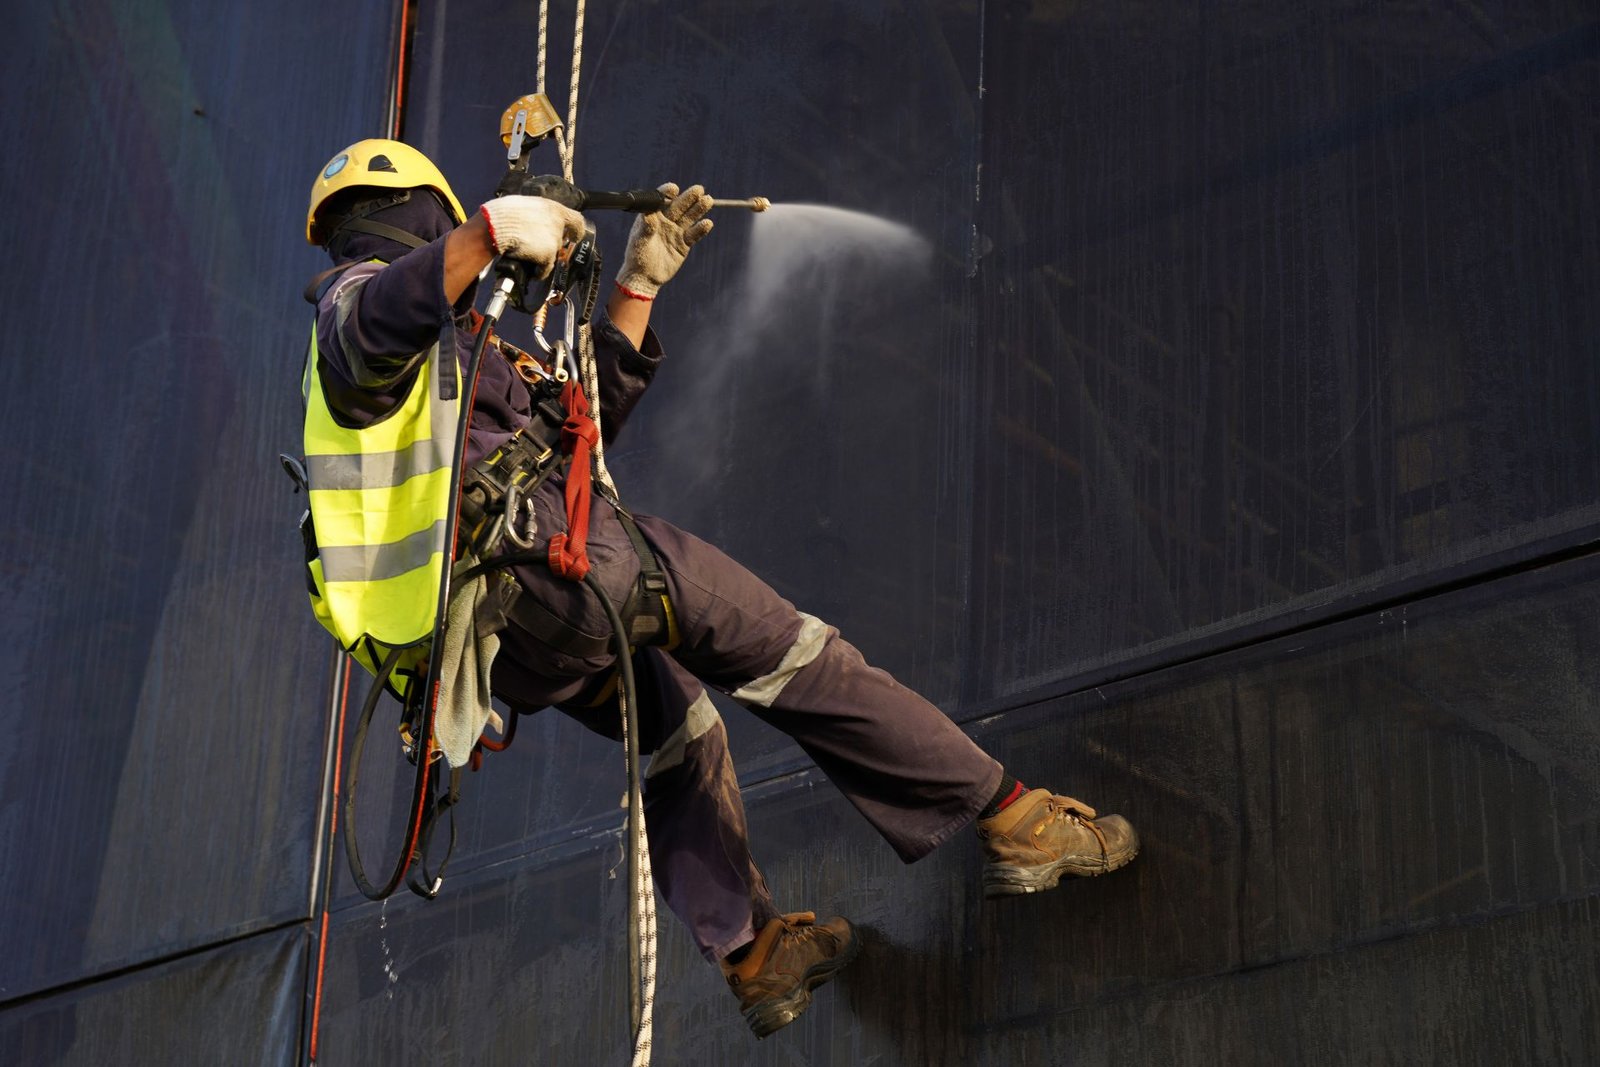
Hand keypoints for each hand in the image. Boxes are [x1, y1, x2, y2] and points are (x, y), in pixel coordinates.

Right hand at [479, 195, 586, 276]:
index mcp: (554, 208)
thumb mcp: (526, 206)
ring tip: (528, 255)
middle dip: (552, 245)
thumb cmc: (504, 215)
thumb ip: (538, 214)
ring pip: (552, 254)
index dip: (576, 230)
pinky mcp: (547, 255)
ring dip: (542, 256)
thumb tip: (537, 222)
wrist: (495, 226)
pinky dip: (540, 271)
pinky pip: (546, 268)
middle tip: (539, 246)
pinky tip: (532, 270)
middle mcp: (558, 224)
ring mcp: (554, 240)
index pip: (576, 220)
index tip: (574, 236)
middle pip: (561, 240)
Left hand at [614, 183, 712, 298]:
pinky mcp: (684, 244)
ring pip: (689, 218)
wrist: (644, 277)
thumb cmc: (637, 257)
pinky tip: (707, 223)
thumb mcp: (639, 242)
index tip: (674, 189)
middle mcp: (665, 221)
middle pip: (679, 206)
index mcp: (652, 216)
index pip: (661, 200)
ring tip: (708, 200)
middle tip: (699, 189)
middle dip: (689, 197)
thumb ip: (645, 228)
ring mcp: (676, 232)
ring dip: (699, 209)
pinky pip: (694, 234)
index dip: (668, 193)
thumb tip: (649, 214)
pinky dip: (701, 229)